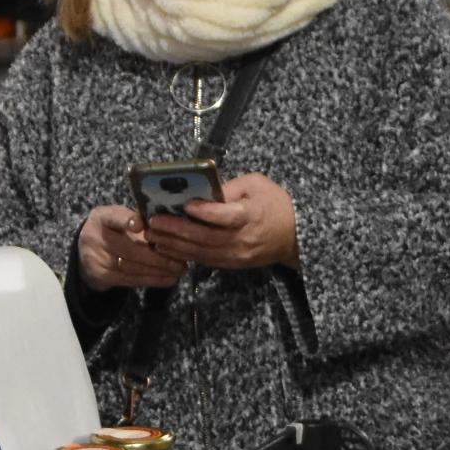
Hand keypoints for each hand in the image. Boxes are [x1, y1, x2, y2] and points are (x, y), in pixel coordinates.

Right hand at [79, 204, 189, 291]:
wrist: (86, 253)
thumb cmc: (113, 231)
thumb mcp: (119, 219)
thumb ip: (139, 220)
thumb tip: (171, 226)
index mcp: (102, 217)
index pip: (114, 217)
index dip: (127, 221)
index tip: (141, 225)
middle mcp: (95, 237)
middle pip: (128, 248)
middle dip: (157, 255)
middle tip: (181, 259)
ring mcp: (96, 258)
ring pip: (131, 266)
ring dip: (158, 270)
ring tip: (179, 270)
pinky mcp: (101, 276)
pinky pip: (130, 280)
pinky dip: (152, 280)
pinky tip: (168, 279)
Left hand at [145, 173, 298, 271]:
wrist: (296, 236)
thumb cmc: (276, 204)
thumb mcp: (257, 185)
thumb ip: (231, 188)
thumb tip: (203, 192)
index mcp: (251, 215)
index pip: (225, 216)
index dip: (205, 212)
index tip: (186, 205)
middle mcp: (242, 239)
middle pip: (206, 237)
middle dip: (177, 230)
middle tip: (154, 222)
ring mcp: (237, 255)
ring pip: (201, 252)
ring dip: (175, 245)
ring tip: (154, 236)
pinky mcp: (232, 264)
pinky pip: (205, 261)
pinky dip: (185, 255)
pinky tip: (168, 248)